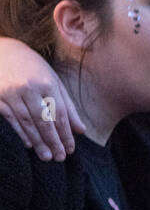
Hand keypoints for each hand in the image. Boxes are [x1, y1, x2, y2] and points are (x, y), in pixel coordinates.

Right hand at [0, 37, 85, 159]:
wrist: (4, 52)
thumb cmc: (33, 69)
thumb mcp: (54, 82)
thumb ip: (67, 106)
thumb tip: (81, 130)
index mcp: (47, 84)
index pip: (60, 115)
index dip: (66, 134)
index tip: (70, 149)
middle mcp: (30, 89)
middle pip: (44, 121)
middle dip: (53, 141)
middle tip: (60, 157)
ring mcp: (11, 93)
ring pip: (27, 122)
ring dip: (38, 141)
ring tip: (46, 157)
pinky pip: (11, 119)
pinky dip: (20, 133)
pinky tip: (28, 144)